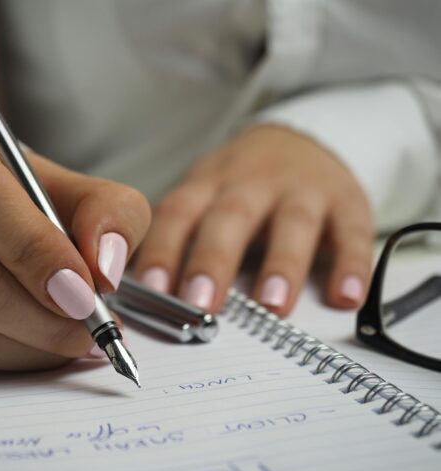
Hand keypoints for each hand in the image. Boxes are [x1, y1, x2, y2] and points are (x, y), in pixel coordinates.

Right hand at [0, 108, 149, 369]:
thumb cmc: (21, 194)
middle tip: (91, 326)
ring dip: (27, 344)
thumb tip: (104, 267)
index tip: (84, 289)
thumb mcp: (76, 186)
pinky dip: (3, 358)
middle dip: (39, 313)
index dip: (32, 248)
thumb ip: (109, 212)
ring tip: (75, 338)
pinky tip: (36, 343)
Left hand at [134, 125, 373, 315]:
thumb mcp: (204, 196)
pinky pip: (352, 232)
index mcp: (209, 185)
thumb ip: (179, 237)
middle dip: (214, 260)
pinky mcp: (347, 201)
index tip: (150, 290)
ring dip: (282, 264)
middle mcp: (252, 183)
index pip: (178, 214)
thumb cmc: (240, 185)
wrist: (300, 141)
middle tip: (200, 303)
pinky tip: (345, 297)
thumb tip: (140, 292)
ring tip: (272, 305)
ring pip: (292, 223)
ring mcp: (302, 190)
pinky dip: (351, 264)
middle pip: (230, 217)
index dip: (163, 249)